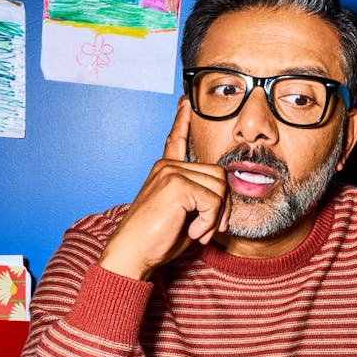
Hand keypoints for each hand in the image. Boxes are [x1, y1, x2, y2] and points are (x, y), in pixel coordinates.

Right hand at [99, 100, 229, 279]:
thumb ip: (201, 199)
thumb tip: (225, 196)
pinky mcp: (177, 184)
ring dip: (216, 216)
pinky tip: (193, 233)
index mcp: (165, 170)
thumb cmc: (155, 241)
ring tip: (197, 232)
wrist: (132, 254)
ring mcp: (171, 172)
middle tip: (208, 229)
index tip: (185, 102)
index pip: (176, 141)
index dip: (182, 121)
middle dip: (222, 205)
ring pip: (220, 187)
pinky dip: (209, 222)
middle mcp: (167, 166)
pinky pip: (214, 201)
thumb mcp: (184, 215)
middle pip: (219, 174)